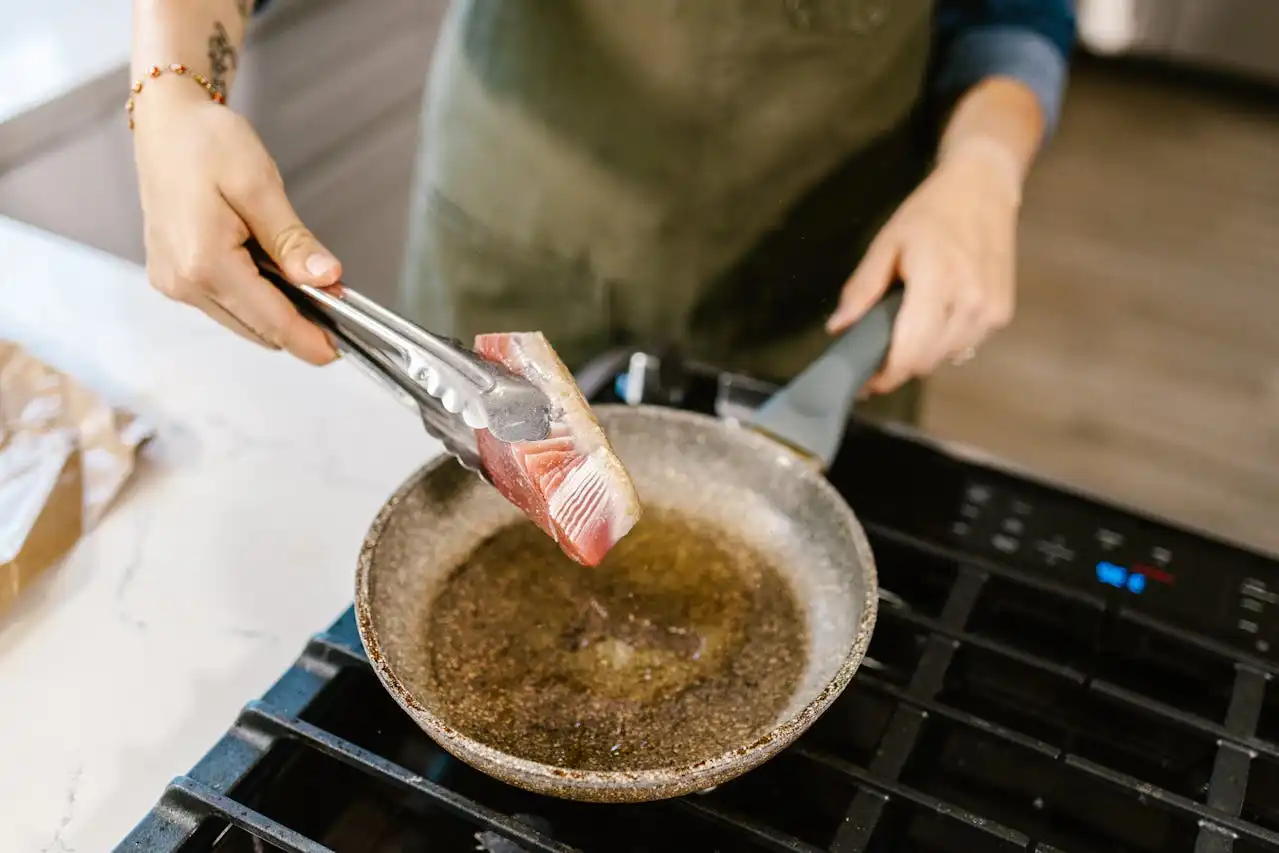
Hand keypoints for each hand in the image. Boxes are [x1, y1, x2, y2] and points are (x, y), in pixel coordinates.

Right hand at [132, 77, 340, 364]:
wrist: (165, 121)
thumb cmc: (207, 142)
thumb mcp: (259, 185)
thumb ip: (292, 240)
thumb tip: (327, 279)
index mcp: (204, 263)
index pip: (270, 320)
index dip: (308, 339)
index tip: (337, 352)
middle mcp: (182, 282)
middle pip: (257, 329)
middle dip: (297, 324)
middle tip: (335, 304)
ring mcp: (172, 282)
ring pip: (241, 321)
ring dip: (275, 312)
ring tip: (304, 281)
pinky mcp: (171, 277)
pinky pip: (223, 304)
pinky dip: (253, 299)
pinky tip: (270, 273)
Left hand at [825, 138, 1022, 393]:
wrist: (982, 189)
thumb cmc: (930, 214)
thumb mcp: (886, 244)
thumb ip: (862, 289)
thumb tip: (838, 328)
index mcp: (937, 282)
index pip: (910, 353)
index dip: (884, 375)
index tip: (864, 381)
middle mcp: (970, 302)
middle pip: (926, 362)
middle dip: (898, 366)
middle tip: (876, 355)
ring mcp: (991, 311)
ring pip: (946, 358)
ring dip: (922, 355)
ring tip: (905, 331)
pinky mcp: (1002, 313)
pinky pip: (966, 346)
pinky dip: (945, 343)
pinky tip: (934, 320)